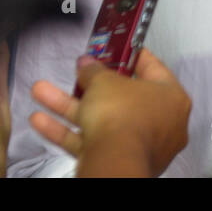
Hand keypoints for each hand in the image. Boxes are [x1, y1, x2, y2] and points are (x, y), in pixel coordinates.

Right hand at [29, 49, 190, 176]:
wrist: (114, 163)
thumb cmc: (123, 117)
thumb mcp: (104, 82)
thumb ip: (94, 71)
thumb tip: (87, 65)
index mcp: (171, 99)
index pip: (152, 69)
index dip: (130, 55)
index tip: (115, 47)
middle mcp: (159, 124)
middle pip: (121, 97)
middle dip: (90, 85)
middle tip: (77, 72)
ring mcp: (137, 145)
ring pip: (100, 120)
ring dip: (68, 106)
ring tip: (41, 91)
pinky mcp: (116, 162)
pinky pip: (90, 141)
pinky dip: (66, 131)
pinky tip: (40, 119)